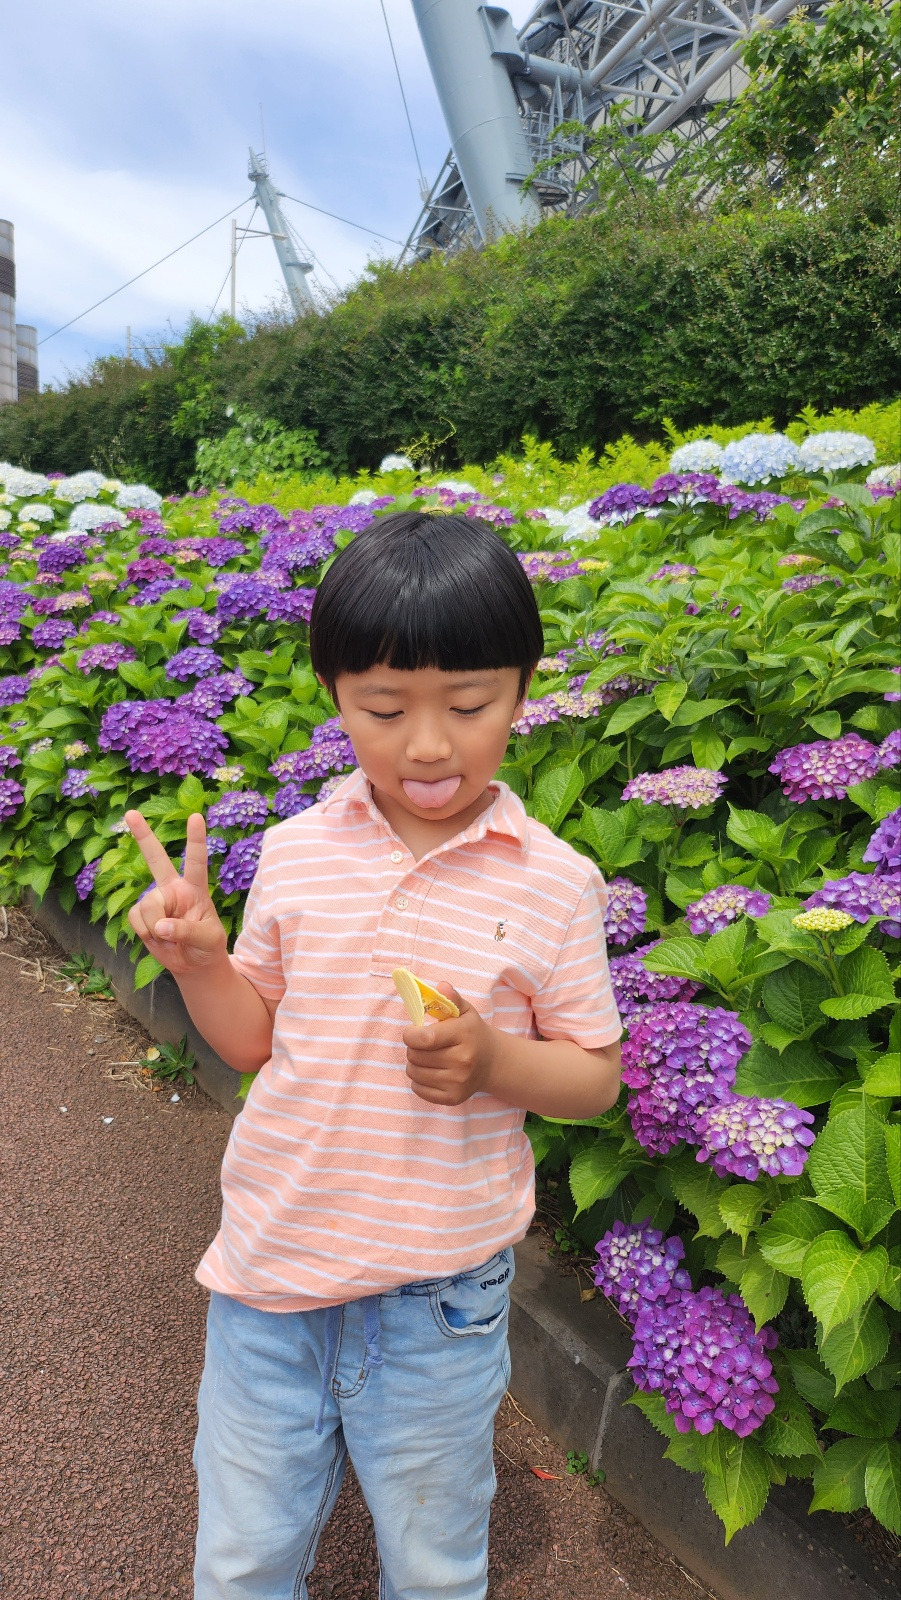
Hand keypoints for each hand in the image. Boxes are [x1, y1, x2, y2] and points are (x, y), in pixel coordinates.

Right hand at [125, 809, 227, 976]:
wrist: (192, 963)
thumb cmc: (207, 945)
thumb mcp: (207, 938)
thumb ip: (186, 930)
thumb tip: (160, 926)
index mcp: (196, 888)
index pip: (196, 861)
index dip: (195, 840)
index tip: (196, 816)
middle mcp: (173, 888)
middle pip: (156, 858)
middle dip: (143, 836)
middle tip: (131, 812)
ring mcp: (156, 900)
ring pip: (147, 905)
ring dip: (156, 927)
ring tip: (170, 936)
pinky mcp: (141, 914)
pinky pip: (135, 919)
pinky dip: (145, 933)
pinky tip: (157, 938)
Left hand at [402, 983, 497, 1105]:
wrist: (492, 1062)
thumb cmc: (472, 1033)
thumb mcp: (465, 1011)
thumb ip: (451, 998)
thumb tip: (441, 986)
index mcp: (463, 1035)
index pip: (423, 1038)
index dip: (410, 1034)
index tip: (413, 1031)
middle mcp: (462, 1061)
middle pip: (414, 1056)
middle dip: (413, 1048)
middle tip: (424, 1045)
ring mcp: (458, 1082)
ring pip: (414, 1073)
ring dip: (414, 1064)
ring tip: (427, 1057)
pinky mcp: (453, 1098)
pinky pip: (418, 1089)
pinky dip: (418, 1080)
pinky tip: (431, 1072)